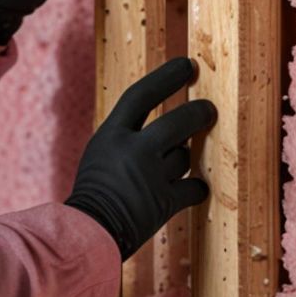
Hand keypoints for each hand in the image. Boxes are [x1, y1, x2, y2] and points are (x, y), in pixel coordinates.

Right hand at [66, 58, 216, 259]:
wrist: (87, 231)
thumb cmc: (94, 192)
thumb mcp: (100, 153)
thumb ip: (127, 138)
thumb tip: (168, 128)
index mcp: (111, 135)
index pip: (141, 95)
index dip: (166, 77)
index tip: (186, 65)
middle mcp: (133, 151)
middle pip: (178, 122)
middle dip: (198, 113)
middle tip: (208, 110)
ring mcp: (151, 176)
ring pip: (184, 156)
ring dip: (182, 161)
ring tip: (166, 172)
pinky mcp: (164, 202)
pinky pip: (194, 187)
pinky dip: (195, 189)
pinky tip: (192, 190)